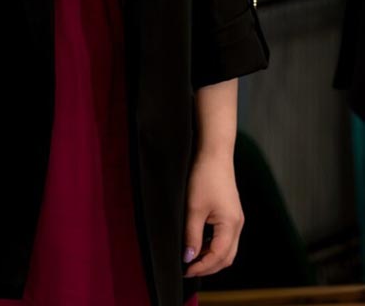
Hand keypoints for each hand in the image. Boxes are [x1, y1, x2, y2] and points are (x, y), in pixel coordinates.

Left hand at [183, 150, 243, 277]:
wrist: (213, 152)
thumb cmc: (203, 177)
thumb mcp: (194, 208)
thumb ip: (192, 234)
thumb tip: (189, 257)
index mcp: (231, 225)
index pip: (218, 257)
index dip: (202, 267)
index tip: (185, 270)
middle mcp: (237, 224)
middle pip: (226, 257)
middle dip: (208, 266)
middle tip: (188, 269)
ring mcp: (235, 218)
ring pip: (226, 248)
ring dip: (210, 256)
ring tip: (191, 258)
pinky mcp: (230, 212)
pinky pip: (224, 237)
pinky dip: (212, 245)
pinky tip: (198, 243)